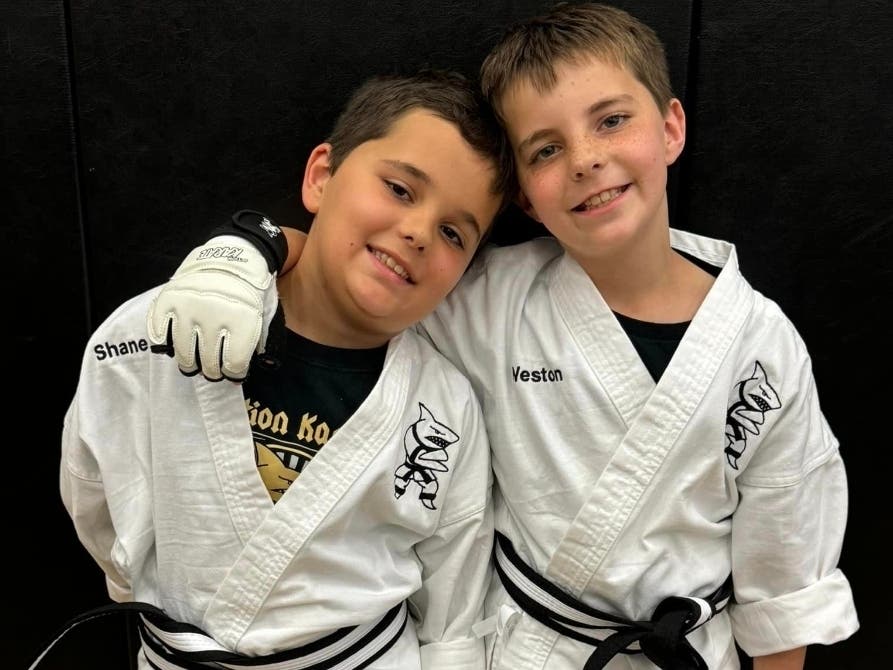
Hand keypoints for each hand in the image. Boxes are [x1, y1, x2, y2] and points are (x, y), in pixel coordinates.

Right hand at [146, 234, 278, 380]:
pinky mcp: (169, 301)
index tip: (233, 374)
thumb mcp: (264, 314)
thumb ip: (262, 341)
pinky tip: (174, 346)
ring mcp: (188, 309)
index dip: (234, 374)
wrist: (231, 256)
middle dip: (212, 373)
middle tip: (212, 372)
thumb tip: (263, 367)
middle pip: (209, 363)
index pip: (234, 364)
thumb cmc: (251, 291)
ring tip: (193, 364)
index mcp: (241, 321)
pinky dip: (165, 344)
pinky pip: (160, 333)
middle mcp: (213, 316)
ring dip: (190, 364)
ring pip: (184, 354)